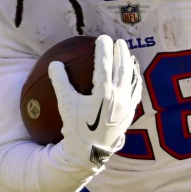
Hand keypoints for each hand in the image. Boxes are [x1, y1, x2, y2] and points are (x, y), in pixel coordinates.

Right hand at [49, 35, 141, 165]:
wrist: (91, 153)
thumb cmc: (76, 128)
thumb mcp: (66, 105)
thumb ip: (60, 82)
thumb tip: (54, 63)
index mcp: (103, 94)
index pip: (105, 64)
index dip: (104, 49)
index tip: (102, 38)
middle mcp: (118, 97)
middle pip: (122, 68)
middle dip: (120, 52)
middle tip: (117, 41)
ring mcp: (127, 105)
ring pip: (131, 78)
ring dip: (129, 63)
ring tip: (127, 54)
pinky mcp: (130, 113)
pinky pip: (136, 91)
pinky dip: (135, 80)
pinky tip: (134, 75)